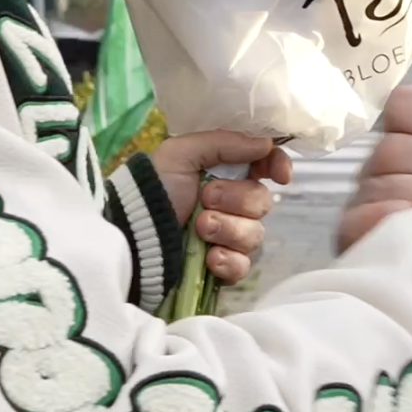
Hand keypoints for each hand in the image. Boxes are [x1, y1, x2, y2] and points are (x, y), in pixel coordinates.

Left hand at [148, 131, 290, 285]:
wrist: (133, 234)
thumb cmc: (154, 189)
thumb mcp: (181, 153)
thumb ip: (224, 143)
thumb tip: (265, 143)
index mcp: (224, 174)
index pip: (266, 166)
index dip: (278, 167)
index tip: (279, 175)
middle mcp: (230, 205)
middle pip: (262, 202)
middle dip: (235, 200)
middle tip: (205, 199)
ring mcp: (228, 238)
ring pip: (255, 235)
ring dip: (227, 229)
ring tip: (198, 228)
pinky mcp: (222, 268)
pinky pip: (244, 266)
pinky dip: (228, 262)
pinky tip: (210, 258)